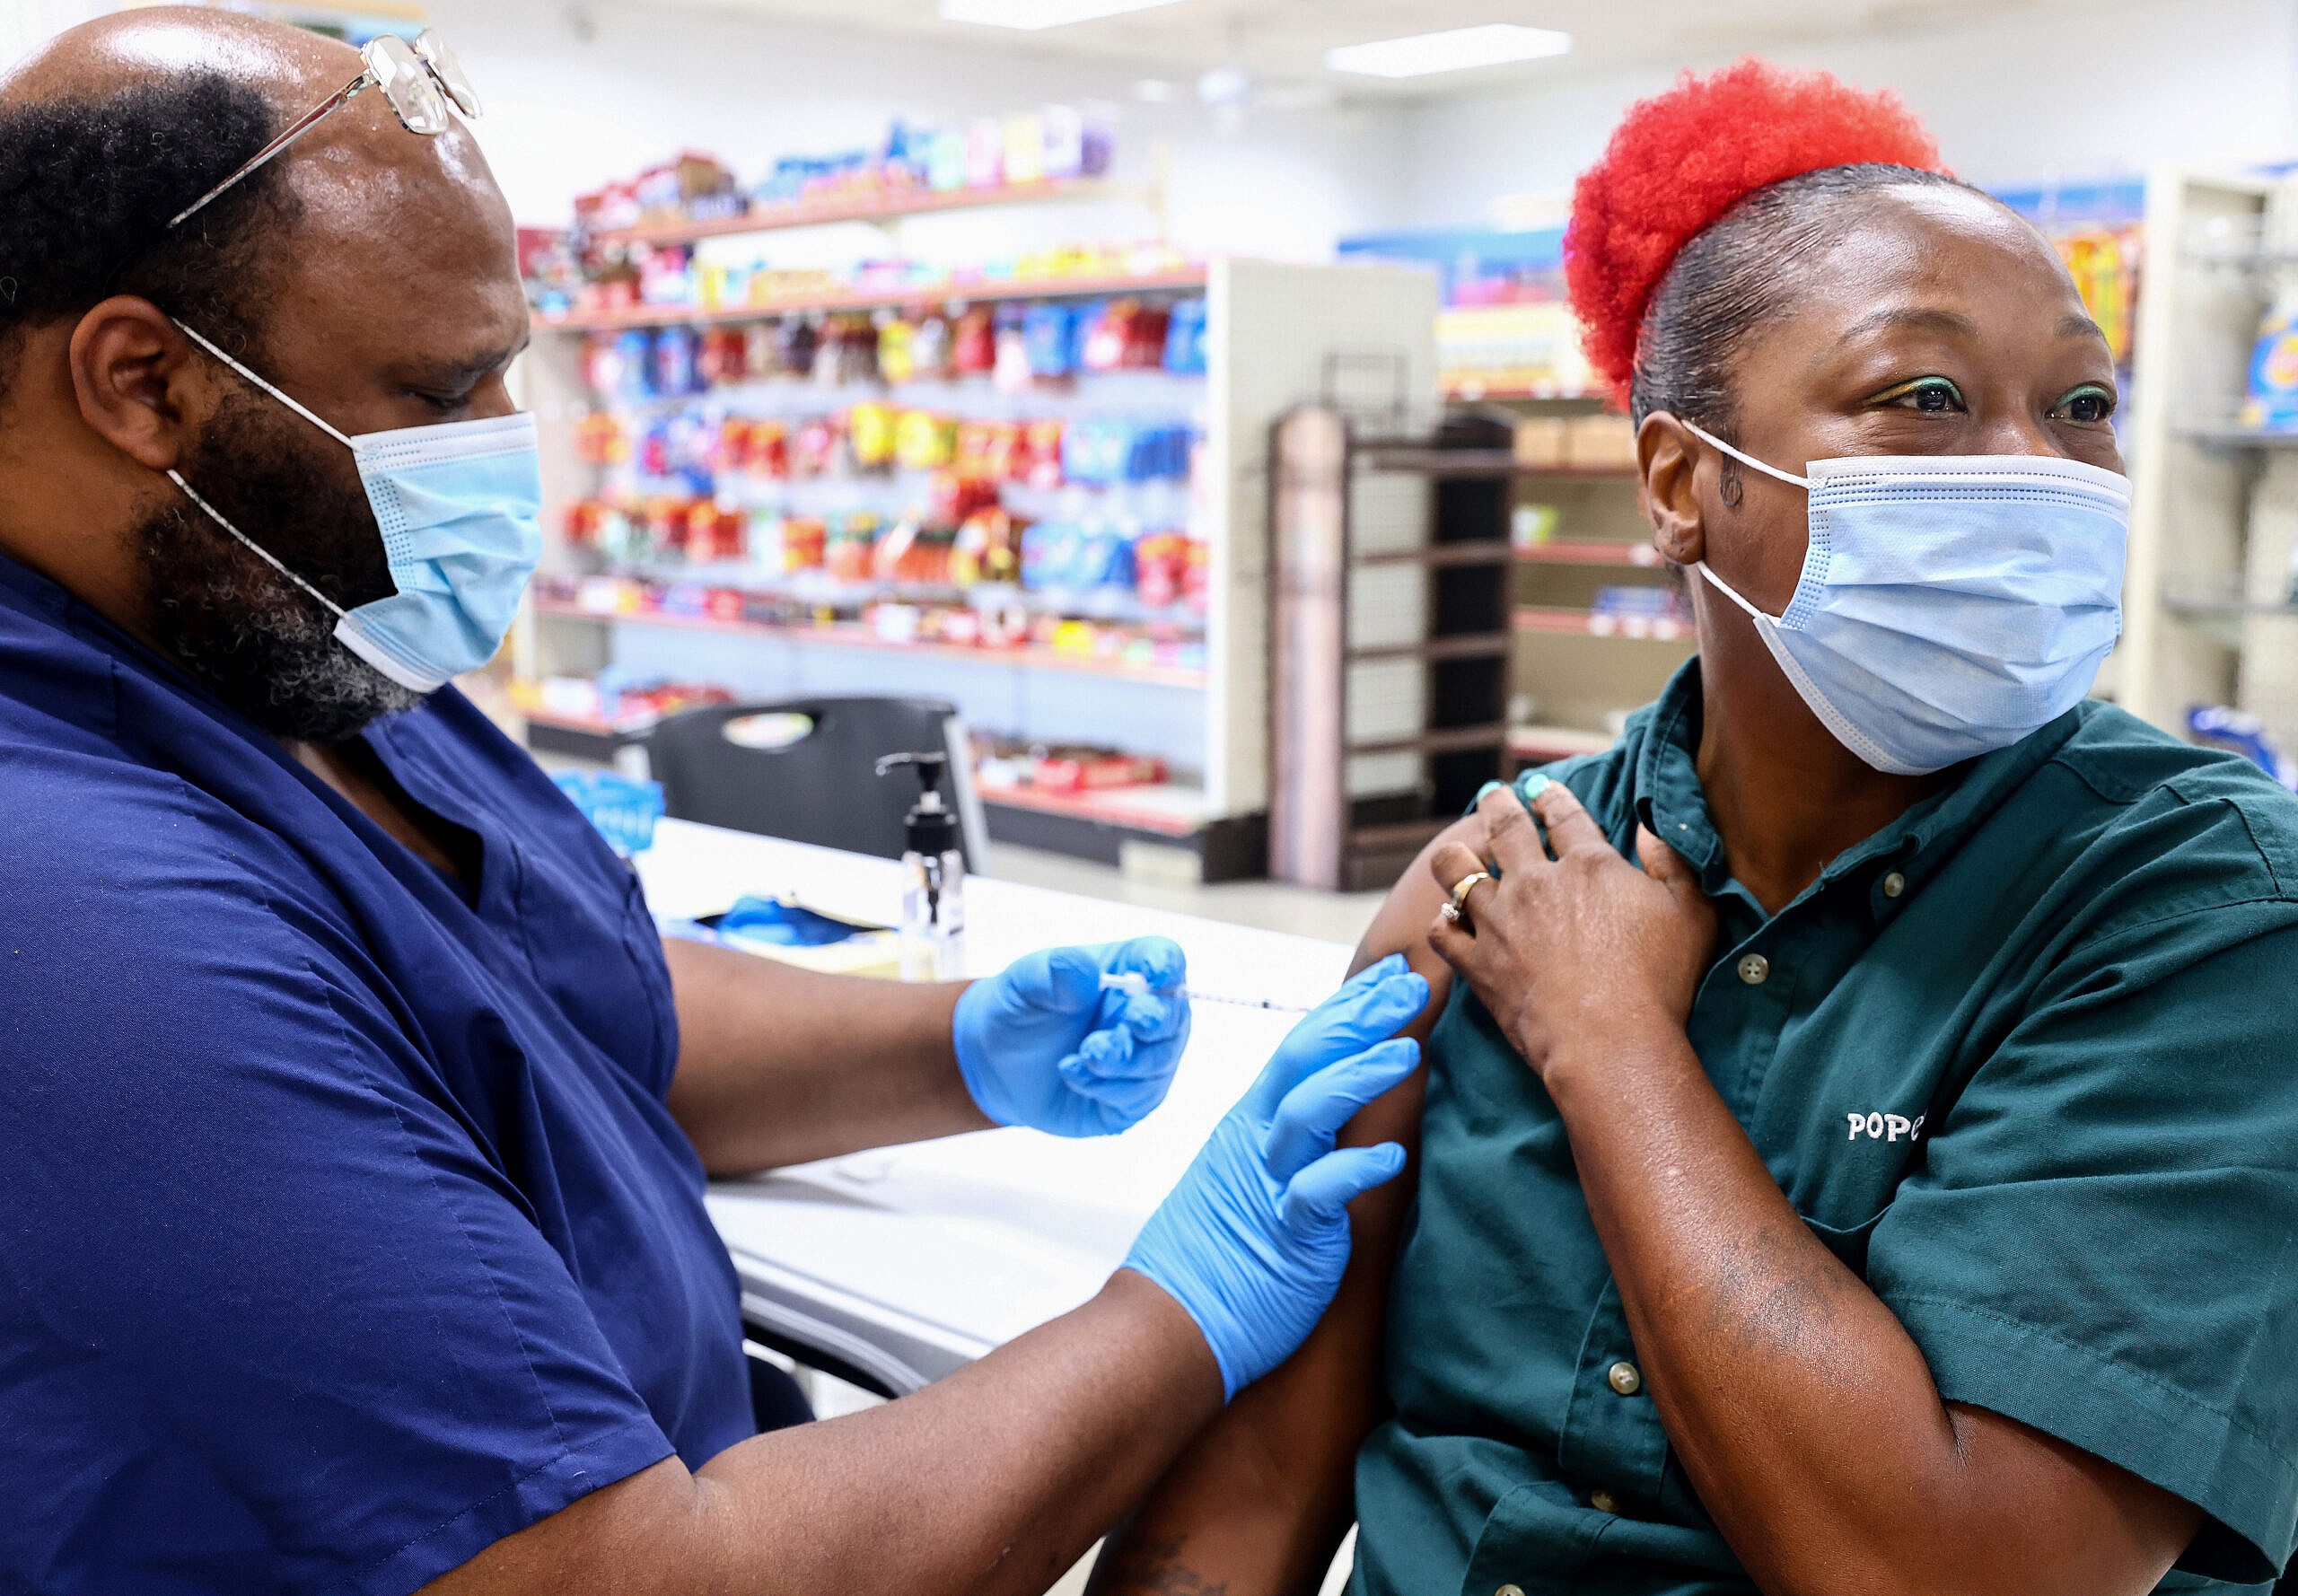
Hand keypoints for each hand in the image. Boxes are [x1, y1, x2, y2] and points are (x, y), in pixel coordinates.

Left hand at [952, 938, 1191, 1137]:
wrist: (995, 1064)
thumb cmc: (1020, 1010)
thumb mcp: (1022, 983)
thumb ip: (1052, 973)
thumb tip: (1086, 973)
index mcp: (1128, 969)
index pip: (1164, 959)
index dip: (1167, 966)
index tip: (1156, 976)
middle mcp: (1144, 1011)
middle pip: (1173, 1014)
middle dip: (1154, 1020)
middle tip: (1131, 1022)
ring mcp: (1143, 1057)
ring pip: (1159, 1060)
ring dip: (1125, 1059)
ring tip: (1084, 1053)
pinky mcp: (1131, 1098)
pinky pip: (1139, 1096)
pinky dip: (1107, 1087)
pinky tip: (1072, 1074)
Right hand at [1121, 954, 1427, 1398]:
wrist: (1169, 1327)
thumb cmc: (1214, 1260)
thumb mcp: (1250, 1180)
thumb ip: (1290, 1144)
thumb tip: (1335, 1118)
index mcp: (1252, 1124)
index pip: (1303, 1047)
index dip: (1347, 1007)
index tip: (1388, 976)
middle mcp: (1257, 1141)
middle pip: (1305, 1059)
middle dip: (1360, 1017)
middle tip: (1411, 984)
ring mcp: (1266, 1183)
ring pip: (1309, 1111)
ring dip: (1359, 1077)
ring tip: (1407, 1051)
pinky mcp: (1284, 1234)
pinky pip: (1318, 1193)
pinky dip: (1354, 1171)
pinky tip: (1392, 1159)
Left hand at [1427, 777, 1715, 1085]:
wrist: (1611, 1043)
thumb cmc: (1659, 982)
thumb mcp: (1691, 913)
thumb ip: (1674, 863)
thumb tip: (1650, 826)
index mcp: (1588, 865)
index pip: (1563, 815)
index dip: (1550, 797)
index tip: (1540, 789)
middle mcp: (1536, 883)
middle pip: (1505, 827)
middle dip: (1497, 804)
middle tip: (1494, 795)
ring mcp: (1500, 921)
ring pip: (1456, 870)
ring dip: (1455, 855)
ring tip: (1455, 851)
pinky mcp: (1478, 963)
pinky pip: (1443, 931)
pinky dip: (1442, 921)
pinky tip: (1448, 921)